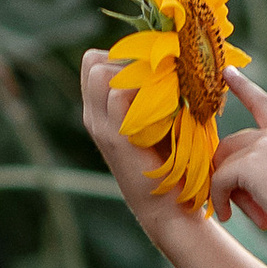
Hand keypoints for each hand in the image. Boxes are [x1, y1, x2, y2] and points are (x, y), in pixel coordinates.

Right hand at [80, 44, 194, 227]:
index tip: (154, 71)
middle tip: (158, 79)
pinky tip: (166, 107)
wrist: (169, 209)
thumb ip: (154, 94)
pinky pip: (117, 94)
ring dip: (134, 74)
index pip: (95, 61)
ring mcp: (101, 127)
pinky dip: (143, 92)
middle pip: (94, 62)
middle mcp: (94, 116)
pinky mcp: (116, 138)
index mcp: (100, 111)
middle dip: (128, 62)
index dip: (124, 58)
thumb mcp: (158, 121)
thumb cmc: (172, 164)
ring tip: (161, 91)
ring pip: (101, 72)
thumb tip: (173, 60)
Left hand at [207, 75, 266, 241]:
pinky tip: (229, 216)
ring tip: (240, 215)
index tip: (227, 71)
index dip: (244, 87)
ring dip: (226, 191)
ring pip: (224, 163)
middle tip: (241, 208)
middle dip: (228, 175)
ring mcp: (264, 146)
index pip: (263, 104)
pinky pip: (219, 179)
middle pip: (232, 145)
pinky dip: (219, 199)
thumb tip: (233, 184)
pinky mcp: (250, 163)